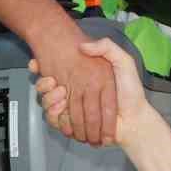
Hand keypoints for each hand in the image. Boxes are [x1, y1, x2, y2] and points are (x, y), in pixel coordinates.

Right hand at [31, 39, 146, 146]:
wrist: (134, 119)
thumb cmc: (131, 92)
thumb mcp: (123, 62)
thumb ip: (107, 48)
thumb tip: (83, 45)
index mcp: (85, 78)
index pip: (59, 70)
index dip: (44, 67)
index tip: (36, 63)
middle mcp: (76, 93)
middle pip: (49, 88)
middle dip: (44, 85)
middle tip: (50, 80)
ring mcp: (72, 109)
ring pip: (48, 103)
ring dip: (48, 98)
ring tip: (59, 93)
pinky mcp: (72, 125)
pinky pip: (54, 120)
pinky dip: (54, 115)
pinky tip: (60, 108)